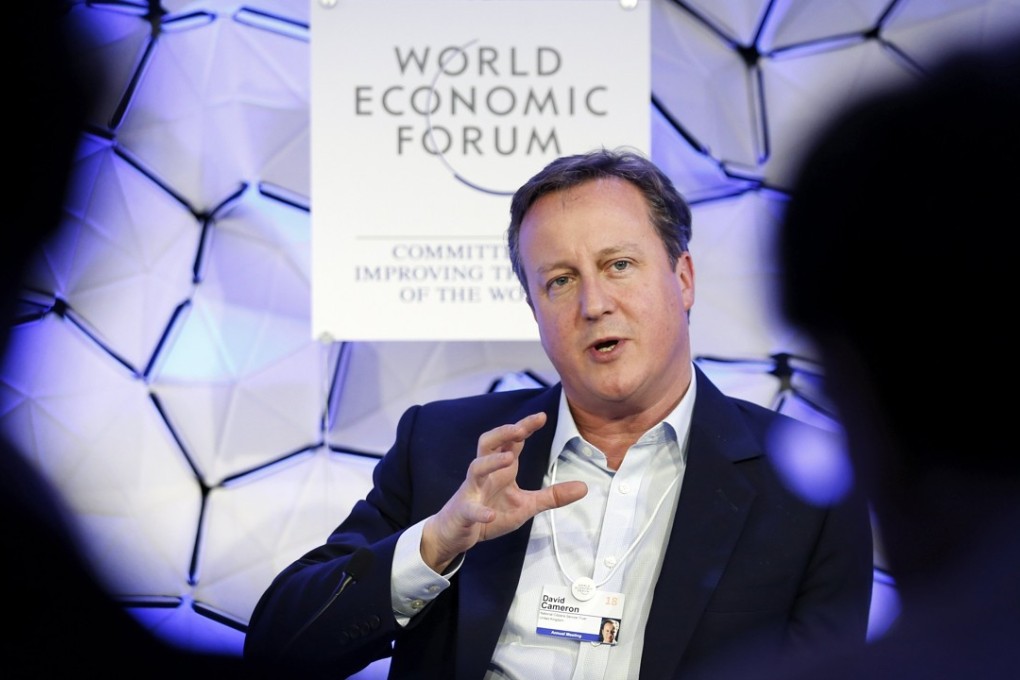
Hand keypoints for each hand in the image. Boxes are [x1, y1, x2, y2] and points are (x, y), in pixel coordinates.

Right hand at [420, 412, 586, 571]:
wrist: (456, 533)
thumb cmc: (491, 511)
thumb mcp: (526, 505)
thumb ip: (552, 495)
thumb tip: (585, 487)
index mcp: (501, 469)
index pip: (512, 441)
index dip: (525, 427)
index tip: (542, 416)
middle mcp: (485, 474)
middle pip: (488, 443)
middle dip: (503, 433)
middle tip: (521, 428)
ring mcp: (472, 491)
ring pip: (475, 468)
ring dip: (491, 462)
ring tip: (509, 459)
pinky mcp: (463, 512)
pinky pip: (469, 508)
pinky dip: (479, 511)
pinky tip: (490, 515)